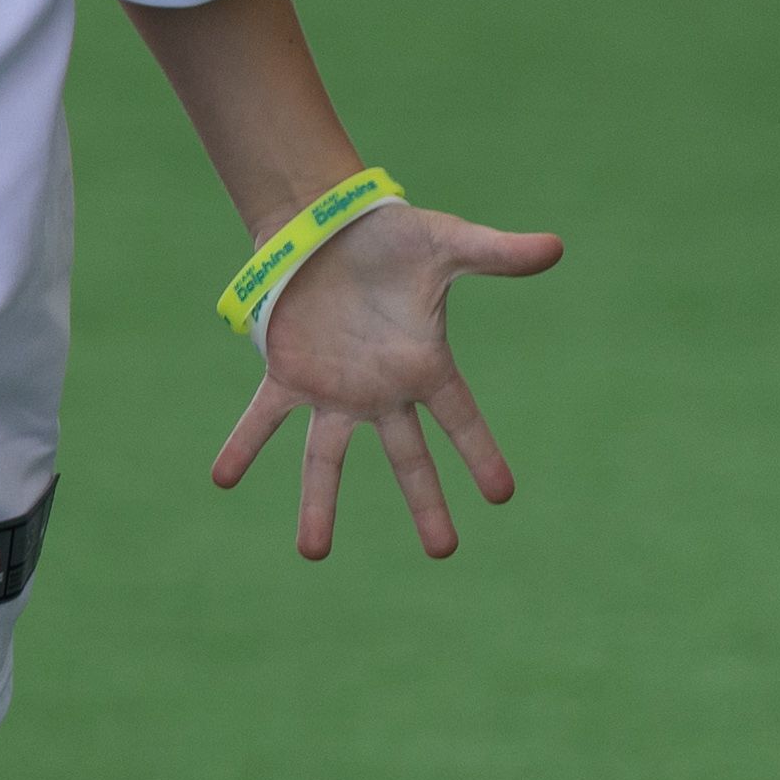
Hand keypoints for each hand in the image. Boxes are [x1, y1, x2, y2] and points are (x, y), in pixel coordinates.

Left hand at [211, 200, 562, 560]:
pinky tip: (222, 477)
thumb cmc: (393, 237)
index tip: (502, 495)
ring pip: (326, 458)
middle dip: (425, 504)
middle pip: (407, 459)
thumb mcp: (449, 243)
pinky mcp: (288, 374)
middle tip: (443, 550)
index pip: (461, 420)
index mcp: (424, 366)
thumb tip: (557, 246)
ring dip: (318, 503)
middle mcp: (381, 390)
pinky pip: (263, 418)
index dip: (481, 454)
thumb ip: (498, 253)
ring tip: (312, 553)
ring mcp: (333, 389)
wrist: (328, 226)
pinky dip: (243, 445)